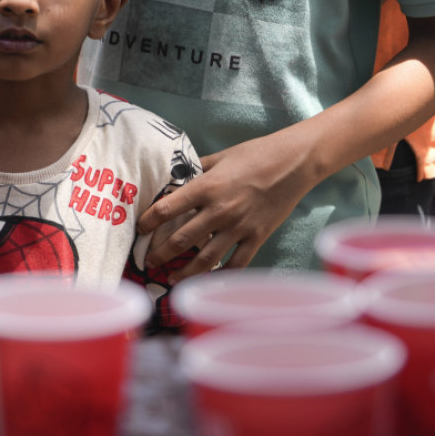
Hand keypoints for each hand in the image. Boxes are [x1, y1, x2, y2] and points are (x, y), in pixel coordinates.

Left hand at [137, 133, 310, 282]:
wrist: (295, 162)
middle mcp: (219, 210)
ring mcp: (239, 227)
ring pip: (205, 259)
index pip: (167, 208)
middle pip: (181, 240)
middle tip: (148, 262)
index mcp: (207, 187)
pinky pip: (235, 264)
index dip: (148, 221)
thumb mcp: (221, 157)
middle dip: (160, 254)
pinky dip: (221, 276)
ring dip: (184, 272)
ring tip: (171, 280)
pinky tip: (208, 282)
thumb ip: (197, 168)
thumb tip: (176, 175)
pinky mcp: (256, 237)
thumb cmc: (257, 154)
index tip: (139, 229)